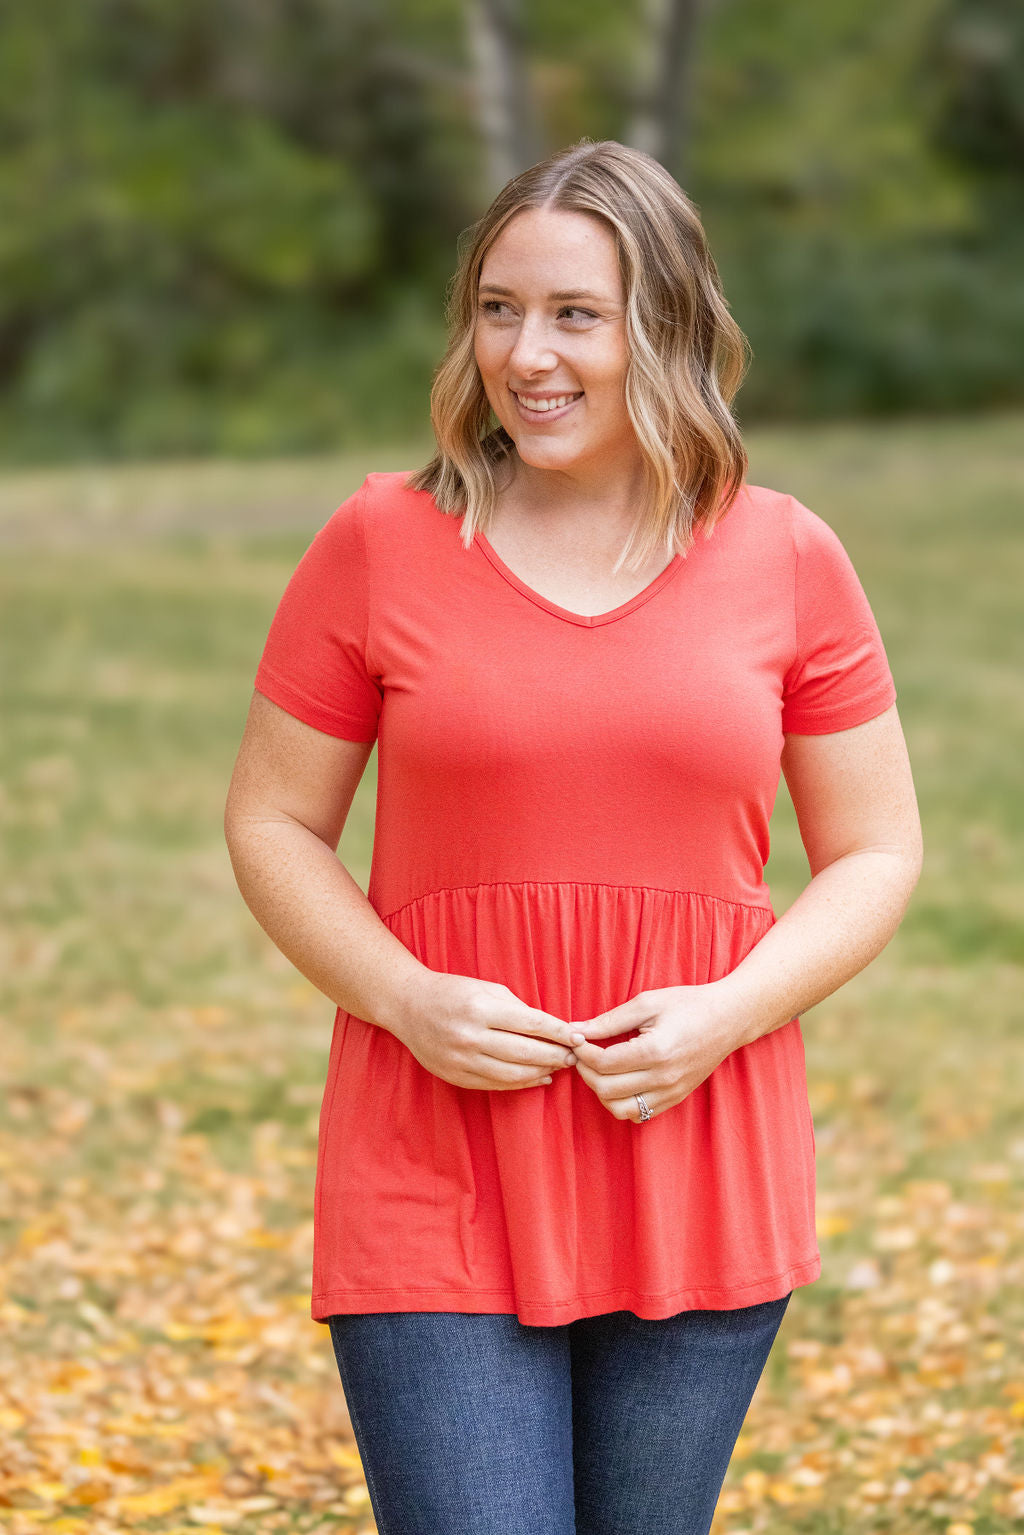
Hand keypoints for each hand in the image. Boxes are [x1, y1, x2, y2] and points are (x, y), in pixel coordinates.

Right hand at [394, 971, 578, 1091]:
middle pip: (525, 1052)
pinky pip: (497, 1085)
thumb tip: (553, 1029)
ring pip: (514, 1073)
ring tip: (560, 1066)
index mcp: (480, 1008)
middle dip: (556, 1055)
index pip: (531, 1023)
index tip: (579, 1036)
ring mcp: (462, 1060)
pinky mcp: (456, 1077)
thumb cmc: (453, 991)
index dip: (558, 1032)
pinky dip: (522, 1083)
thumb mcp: (487, 988)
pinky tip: (539, 1077)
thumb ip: (518, 1008)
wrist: (408, 1007)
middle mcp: (470, 1036)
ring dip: (543, 1071)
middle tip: (575, 1055)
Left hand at [568, 983, 742, 1123]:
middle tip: (583, 1054)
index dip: (582, 1052)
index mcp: (655, 1051)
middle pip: (606, 1089)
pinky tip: (619, 1080)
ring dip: (601, 1092)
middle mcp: (664, 1078)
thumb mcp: (647, 1003)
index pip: (603, 1063)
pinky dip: (621, 1102)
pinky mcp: (676, 1098)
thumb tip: (575, 1030)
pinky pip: (639, 1114)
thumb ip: (609, 1020)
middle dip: (586, 1071)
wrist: (729, 1019)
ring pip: (620, 1109)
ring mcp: (671, 1092)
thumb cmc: (688, 1005)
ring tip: (599, 1069)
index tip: (577, 1038)